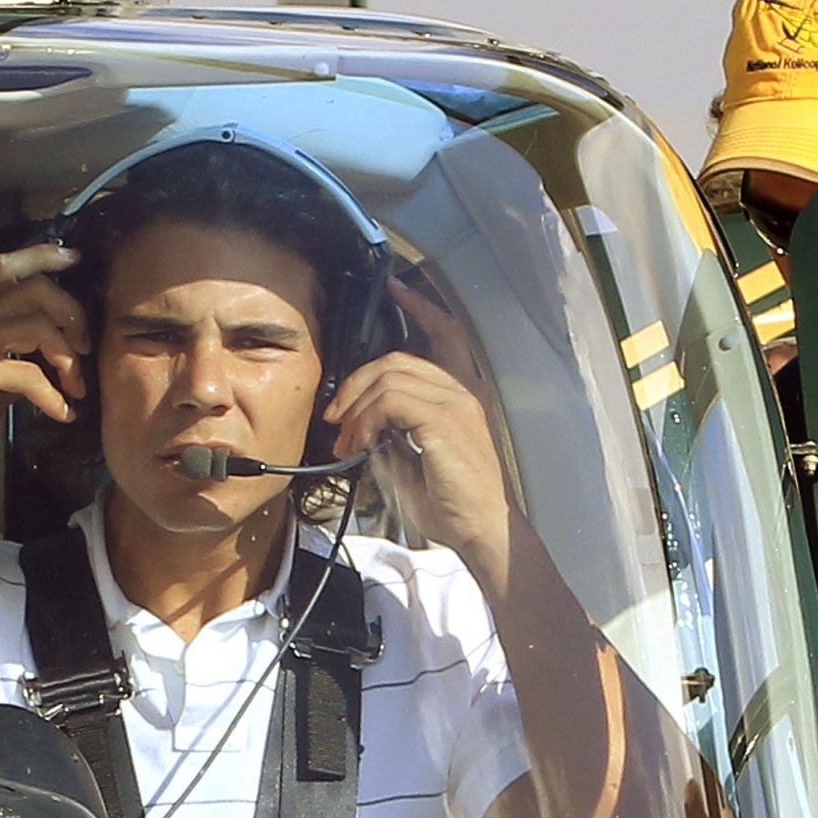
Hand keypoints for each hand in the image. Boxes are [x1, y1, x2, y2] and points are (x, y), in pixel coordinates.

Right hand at [0, 243, 89, 490]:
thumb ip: (18, 362)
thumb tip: (56, 359)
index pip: (7, 268)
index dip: (43, 256)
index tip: (74, 259)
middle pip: (32, 288)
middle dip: (71, 313)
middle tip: (84, 347)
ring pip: (36, 324)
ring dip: (67, 358)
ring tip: (76, 386)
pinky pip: (29, 374)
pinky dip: (53, 397)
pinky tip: (61, 413)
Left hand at [321, 280, 513, 582]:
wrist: (482, 528)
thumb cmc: (451, 500)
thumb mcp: (413, 458)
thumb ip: (392, 431)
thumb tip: (359, 422)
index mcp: (460, 392)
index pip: (446, 332)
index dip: (422, 306)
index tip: (396, 288)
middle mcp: (462, 388)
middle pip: (398, 358)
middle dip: (356, 383)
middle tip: (335, 417)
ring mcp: (456, 402)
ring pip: (390, 377)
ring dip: (356, 409)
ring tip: (345, 441)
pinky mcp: (445, 421)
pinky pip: (392, 401)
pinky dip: (365, 419)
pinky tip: (358, 444)